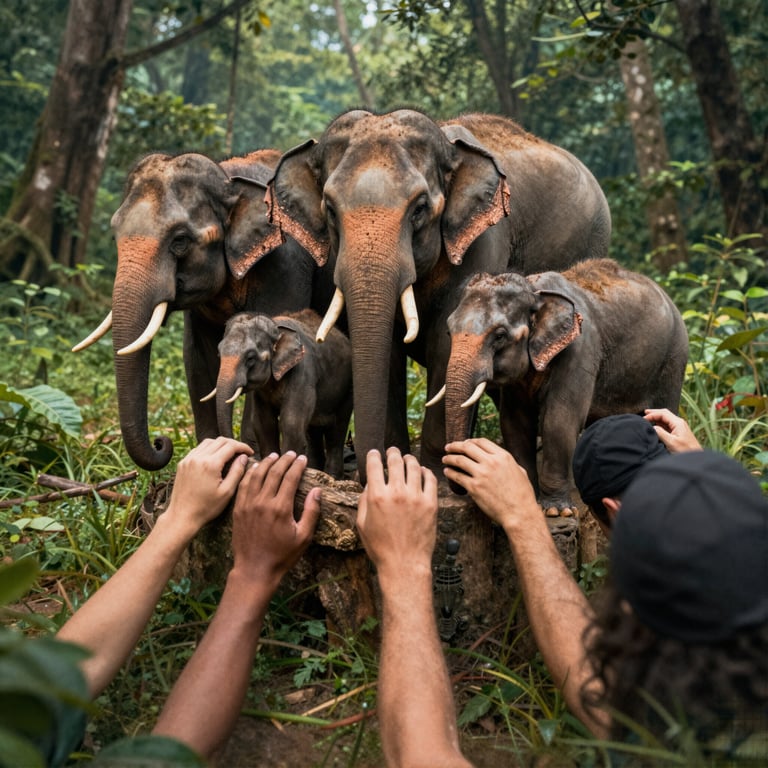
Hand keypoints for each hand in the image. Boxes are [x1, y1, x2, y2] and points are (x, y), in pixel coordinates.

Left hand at [163, 437, 253, 534]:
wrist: (182, 516)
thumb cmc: (206, 508)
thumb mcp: (227, 492)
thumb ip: (237, 472)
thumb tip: (244, 457)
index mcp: (210, 464)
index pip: (231, 446)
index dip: (243, 447)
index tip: (250, 452)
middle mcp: (198, 458)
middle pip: (220, 440)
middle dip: (234, 444)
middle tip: (242, 452)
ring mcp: (189, 459)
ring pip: (208, 442)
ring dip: (221, 444)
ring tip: (229, 453)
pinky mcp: (183, 463)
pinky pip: (198, 449)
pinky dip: (209, 449)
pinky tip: (214, 457)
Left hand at [229, 452, 320, 589]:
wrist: (254, 569)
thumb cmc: (282, 555)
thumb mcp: (303, 536)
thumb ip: (311, 512)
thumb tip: (317, 491)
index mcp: (281, 508)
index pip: (290, 478)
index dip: (297, 466)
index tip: (302, 459)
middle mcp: (263, 502)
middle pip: (274, 472)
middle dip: (284, 460)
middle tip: (291, 454)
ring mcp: (248, 504)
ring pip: (257, 475)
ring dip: (266, 462)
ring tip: (274, 456)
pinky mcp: (238, 509)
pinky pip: (243, 485)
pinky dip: (250, 473)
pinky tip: (255, 468)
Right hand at [356, 448, 437, 575]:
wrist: (404, 564)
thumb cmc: (380, 547)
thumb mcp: (362, 524)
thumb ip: (364, 501)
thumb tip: (369, 484)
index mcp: (377, 496)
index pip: (374, 465)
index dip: (373, 456)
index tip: (375, 453)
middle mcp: (396, 492)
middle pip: (395, 461)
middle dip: (392, 452)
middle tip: (392, 451)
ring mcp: (416, 497)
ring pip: (414, 467)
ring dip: (409, 459)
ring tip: (408, 459)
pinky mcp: (431, 503)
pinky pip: (430, 479)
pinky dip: (426, 471)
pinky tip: (422, 471)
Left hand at [442, 438, 539, 532]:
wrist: (519, 513)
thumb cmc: (522, 495)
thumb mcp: (520, 471)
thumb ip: (508, 462)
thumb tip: (500, 458)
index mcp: (503, 456)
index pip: (481, 441)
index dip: (470, 441)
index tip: (464, 443)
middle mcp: (491, 462)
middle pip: (467, 447)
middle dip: (455, 446)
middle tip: (448, 447)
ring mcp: (481, 474)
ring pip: (459, 460)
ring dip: (449, 458)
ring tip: (445, 459)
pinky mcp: (474, 487)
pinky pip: (457, 476)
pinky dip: (450, 472)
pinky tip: (447, 472)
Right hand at [643, 408, 701, 452]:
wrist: (696, 458)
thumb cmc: (686, 451)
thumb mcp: (671, 442)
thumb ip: (660, 433)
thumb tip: (653, 427)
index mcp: (678, 423)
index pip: (663, 413)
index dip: (652, 414)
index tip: (644, 419)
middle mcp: (679, 423)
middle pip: (665, 414)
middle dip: (654, 413)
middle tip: (644, 413)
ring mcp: (679, 428)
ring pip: (666, 419)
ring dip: (657, 418)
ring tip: (648, 419)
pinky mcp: (678, 433)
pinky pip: (667, 425)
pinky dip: (660, 424)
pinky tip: (655, 426)